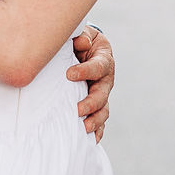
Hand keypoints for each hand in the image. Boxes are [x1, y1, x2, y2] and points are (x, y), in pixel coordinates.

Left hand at [67, 26, 113, 142]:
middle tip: (78, 110)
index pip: (98, 66)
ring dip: (95, 120)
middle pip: (102, 93)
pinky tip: (92, 140)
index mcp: (103, 60)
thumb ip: (82, 37)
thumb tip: (81, 43)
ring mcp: (102, 93)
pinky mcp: (97, 104)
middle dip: (91, 103)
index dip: (85, 71)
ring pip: (103, 109)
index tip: (69, 75)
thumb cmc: (81, 40)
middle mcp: (105, 79)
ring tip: (85, 128)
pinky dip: (98, 130)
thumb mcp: (83, 34)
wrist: (85, 48)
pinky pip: (100, 120)